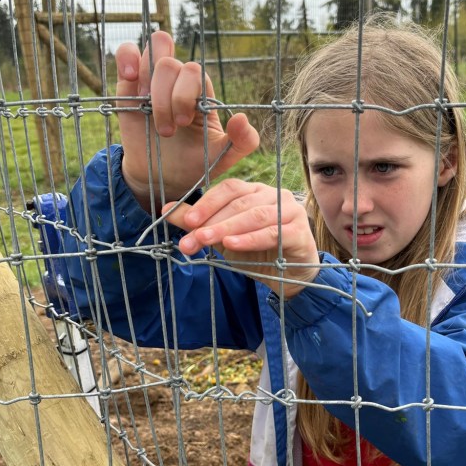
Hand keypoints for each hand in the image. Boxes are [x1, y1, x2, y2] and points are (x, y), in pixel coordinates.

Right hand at [115, 31, 258, 210]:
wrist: (163, 180)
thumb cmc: (194, 164)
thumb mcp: (223, 157)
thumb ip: (243, 142)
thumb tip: (241, 118)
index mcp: (200, 93)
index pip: (194, 72)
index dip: (185, 94)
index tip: (183, 123)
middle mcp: (177, 82)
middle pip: (171, 63)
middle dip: (167, 96)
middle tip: (168, 128)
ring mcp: (152, 81)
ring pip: (152, 54)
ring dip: (148, 83)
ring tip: (147, 110)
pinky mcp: (128, 86)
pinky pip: (127, 53)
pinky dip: (127, 58)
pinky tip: (131, 78)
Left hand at [163, 178, 319, 298]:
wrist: (289, 276)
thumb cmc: (257, 253)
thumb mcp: (223, 237)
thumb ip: (199, 223)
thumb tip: (165, 210)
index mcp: (255, 191)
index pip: (229, 189)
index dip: (207, 203)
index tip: (186, 222)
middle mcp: (274, 195)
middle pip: (239, 204)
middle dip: (212, 222)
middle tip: (192, 239)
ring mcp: (290, 211)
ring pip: (254, 216)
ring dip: (227, 229)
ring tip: (206, 241)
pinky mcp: (300, 231)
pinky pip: (272, 233)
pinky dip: (250, 239)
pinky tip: (232, 245)